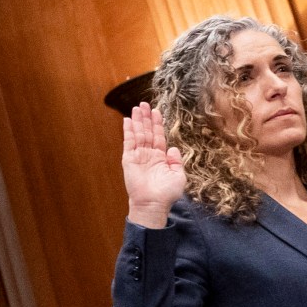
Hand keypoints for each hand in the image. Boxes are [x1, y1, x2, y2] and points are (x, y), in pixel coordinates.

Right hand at [121, 100, 184, 227]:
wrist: (153, 203)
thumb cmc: (166, 193)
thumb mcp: (179, 176)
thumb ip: (177, 161)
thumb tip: (173, 148)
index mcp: (160, 157)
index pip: (158, 136)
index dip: (157, 123)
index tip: (155, 111)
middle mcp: (148, 154)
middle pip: (147, 131)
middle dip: (145, 117)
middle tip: (143, 103)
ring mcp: (138, 156)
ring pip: (138, 134)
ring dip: (137, 120)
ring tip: (136, 107)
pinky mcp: (129, 159)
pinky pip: (128, 142)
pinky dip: (128, 131)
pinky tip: (128, 121)